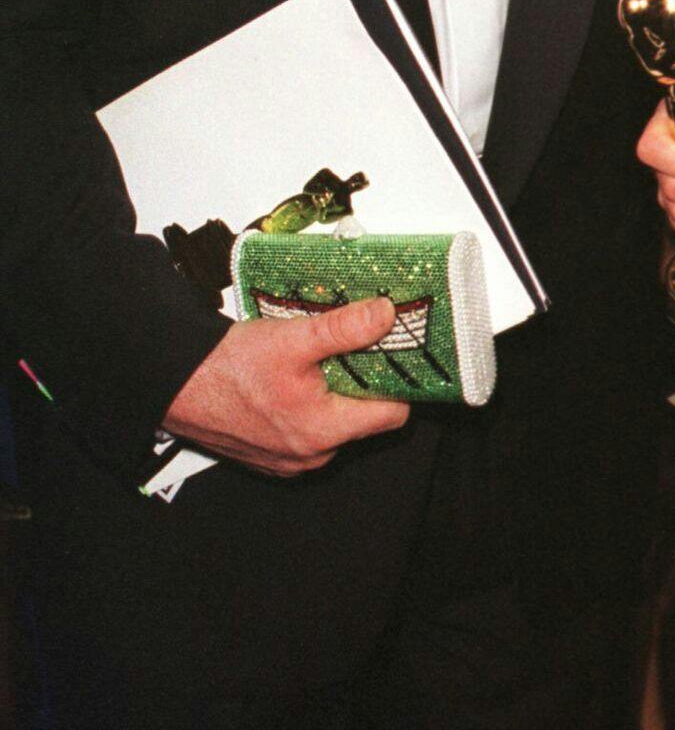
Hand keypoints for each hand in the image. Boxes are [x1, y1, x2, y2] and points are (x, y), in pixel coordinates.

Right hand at [162, 296, 410, 476]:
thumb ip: (345, 328)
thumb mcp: (293, 339)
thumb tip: (385, 315)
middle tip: (364, 345)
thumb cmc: (226, 368)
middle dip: (366, 382)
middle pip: (364, 418)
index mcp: (322, 433)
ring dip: (336, 391)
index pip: (393, 415)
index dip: (401, 382)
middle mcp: (309, 456)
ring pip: (335, 423)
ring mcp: (288, 459)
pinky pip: (308, 429)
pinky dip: (311, 403)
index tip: (402, 354)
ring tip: (327, 355)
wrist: (173, 383)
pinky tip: (299, 374)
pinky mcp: (270, 453)